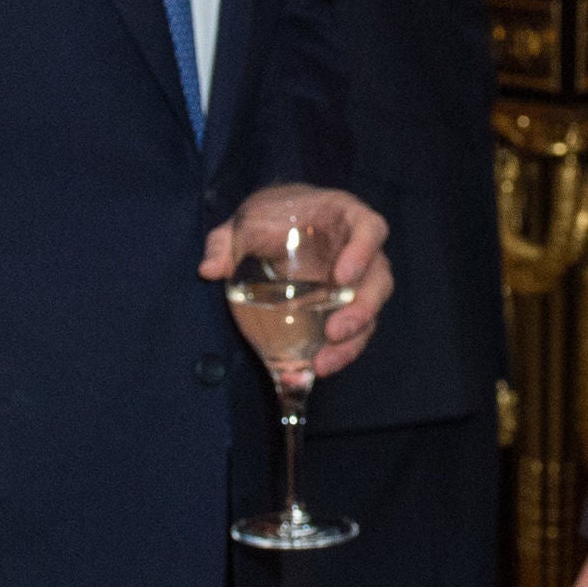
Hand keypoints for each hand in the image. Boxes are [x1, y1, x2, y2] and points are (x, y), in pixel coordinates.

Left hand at [199, 185, 393, 377]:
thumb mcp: (245, 222)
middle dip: (362, 309)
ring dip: (352, 341)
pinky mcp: (346, 307)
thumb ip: (225, 242)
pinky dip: (338, 352)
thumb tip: (208, 269)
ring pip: (370, 312)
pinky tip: (314, 369)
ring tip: (322, 365)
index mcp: (344, 217)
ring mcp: (358, 282)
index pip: (369, 228)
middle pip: (379, 279)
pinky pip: (353, 331)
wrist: (280, 224)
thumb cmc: (271, 216)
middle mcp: (361, 250)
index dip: (362, 251)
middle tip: (335, 333)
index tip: (342, 276)